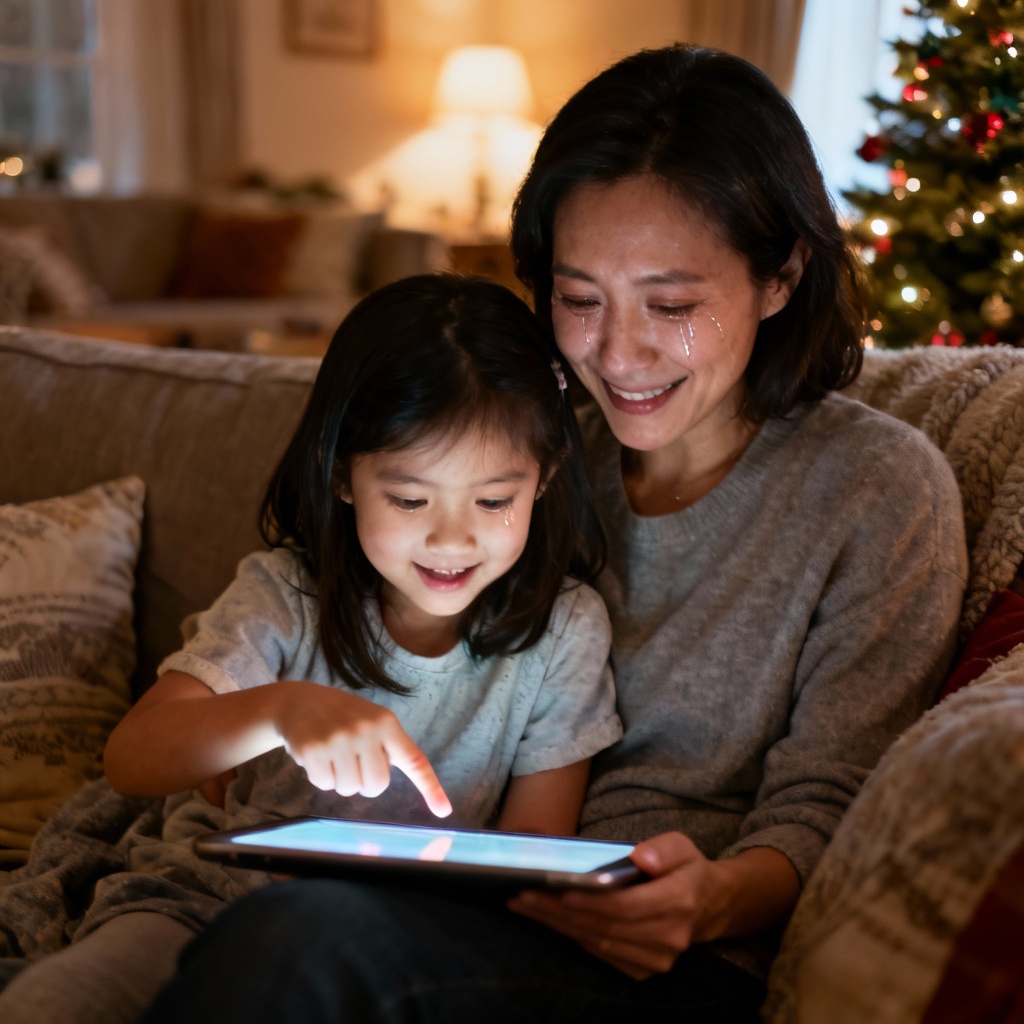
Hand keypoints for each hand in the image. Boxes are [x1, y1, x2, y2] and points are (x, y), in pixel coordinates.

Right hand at [274, 680, 451, 816]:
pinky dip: (320, 777)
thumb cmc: (344, 717)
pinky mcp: (314, 749)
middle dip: (365, 782)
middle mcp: (366, 729)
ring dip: (340, 779)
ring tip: (333, 754)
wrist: (300, 700)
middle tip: (353, 762)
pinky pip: (324, 785)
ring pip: (349, 789)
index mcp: (387, 723)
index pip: (414, 760)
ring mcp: (339, 739)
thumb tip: (390, 782)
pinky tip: (316, 755)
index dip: (430, 788)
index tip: (444, 812)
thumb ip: (388, 747)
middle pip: (377, 785)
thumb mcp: (373, 720)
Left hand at [508, 832, 713, 978]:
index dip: (590, 902)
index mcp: (679, 902)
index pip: (626, 907)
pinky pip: (601, 955)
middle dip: (560, 912)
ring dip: (558, 926)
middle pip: (604, 927)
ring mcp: (657, 959)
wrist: (706, 905)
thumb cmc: (685, 868)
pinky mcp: (644, 969)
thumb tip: (640, 857)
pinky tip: (549, 921)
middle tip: (525, 896)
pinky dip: (573, 937)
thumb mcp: (681, 846)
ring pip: (598, 943)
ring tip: (527, 906)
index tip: (557, 890)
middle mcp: (669, 937)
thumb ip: (662, 849)